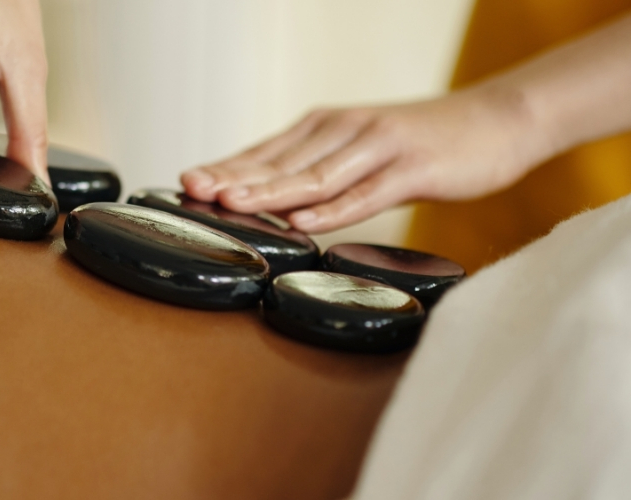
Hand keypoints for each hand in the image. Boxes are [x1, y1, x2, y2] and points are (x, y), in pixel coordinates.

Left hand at [180, 86, 554, 232]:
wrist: (497, 122)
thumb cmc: (422, 143)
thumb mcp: (360, 149)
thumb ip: (317, 170)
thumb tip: (270, 201)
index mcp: (326, 126)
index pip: (264, 150)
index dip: (225, 166)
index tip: (187, 182)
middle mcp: (344, 130)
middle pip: (280, 161)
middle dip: (233, 177)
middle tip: (192, 190)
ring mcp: (378, 147)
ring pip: (315, 175)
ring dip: (271, 191)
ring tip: (232, 203)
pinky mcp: (412, 168)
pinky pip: (366, 193)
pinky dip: (332, 209)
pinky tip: (303, 221)